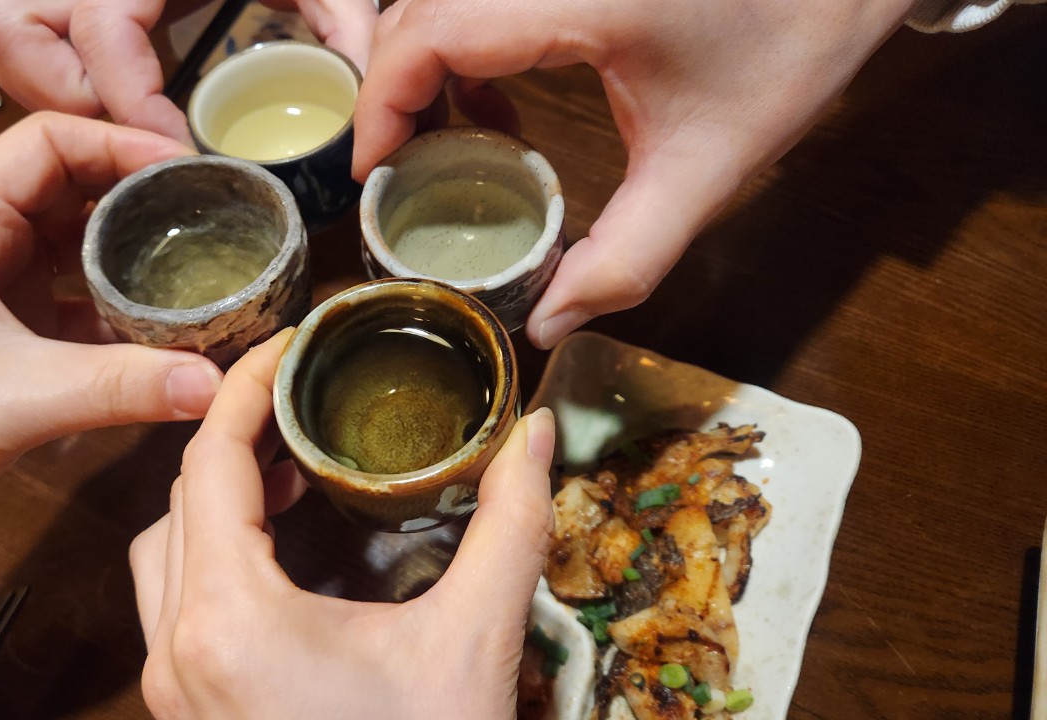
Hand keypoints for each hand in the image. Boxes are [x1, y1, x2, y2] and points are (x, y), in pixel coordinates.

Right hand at [0, 0, 378, 142]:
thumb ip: (342, 17)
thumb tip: (360, 91)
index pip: (105, 30)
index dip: (132, 101)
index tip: (178, 152)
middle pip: (7, 29)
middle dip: (68, 96)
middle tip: (137, 131)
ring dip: (48, 87)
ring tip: (119, 116)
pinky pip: (12, 31)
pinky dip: (51, 74)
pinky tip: (113, 95)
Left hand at [0, 113, 221, 594]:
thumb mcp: (11, 401)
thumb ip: (118, 387)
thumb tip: (215, 381)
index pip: (47, 143)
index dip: (120, 143)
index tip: (189, 171)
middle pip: (71, 187)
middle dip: (141, 197)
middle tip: (215, 216)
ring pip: (77, 246)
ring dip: (136, 253)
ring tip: (205, 263)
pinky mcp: (3, 333)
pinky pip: (75, 301)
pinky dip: (121, 308)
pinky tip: (168, 327)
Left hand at [131, 331, 555, 718]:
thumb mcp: (474, 643)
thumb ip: (508, 526)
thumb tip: (532, 435)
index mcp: (230, 622)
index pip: (209, 464)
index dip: (243, 387)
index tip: (289, 344)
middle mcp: (178, 656)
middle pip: (177, 502)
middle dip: (235, 439)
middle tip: (302, 402)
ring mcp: (174, 696)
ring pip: (161, 556)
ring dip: (213, 499)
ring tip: (290, 470)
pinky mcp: (190, 718)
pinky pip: (173, 608)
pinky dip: (211, 555)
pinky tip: (278, 552)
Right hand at [353, 0, 916, 347]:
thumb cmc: (788, 53)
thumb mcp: (706, 171)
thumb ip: (625, 258)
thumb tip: (548, 323)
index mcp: (576, 0)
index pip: (429, 33)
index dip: (383, 105)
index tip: (377, 174)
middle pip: (420, 9)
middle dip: (396, 91)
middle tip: (404, 170)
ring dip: (429, 66)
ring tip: (451, 142)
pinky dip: (466, 44)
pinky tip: (500, 103)